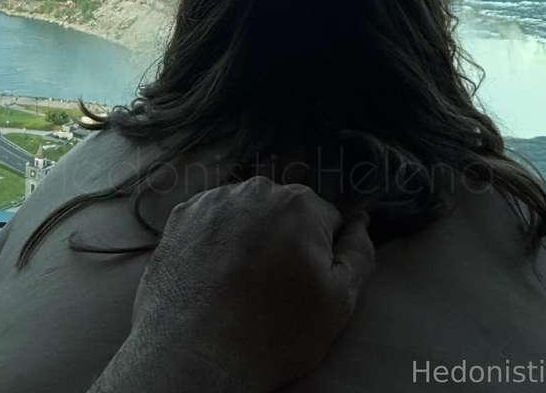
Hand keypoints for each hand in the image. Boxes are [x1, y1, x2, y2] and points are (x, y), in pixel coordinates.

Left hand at [91, 176, 374, 392]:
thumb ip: (360, 253)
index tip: (303, 283)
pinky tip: (214, 271)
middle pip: (285, 210)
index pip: (327, 219)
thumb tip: (362, 222)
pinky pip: (213, 217)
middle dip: (285, 238)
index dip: (320, 253)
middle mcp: (257, 188)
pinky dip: (216, 237)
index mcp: (300, 203)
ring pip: (248, 210)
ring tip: (239, 282)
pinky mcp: (183, 213)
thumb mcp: (338, 302)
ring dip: (250, 234)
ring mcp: (215, 199)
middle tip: (271, 286)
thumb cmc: (272, 332)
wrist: (194, 355)